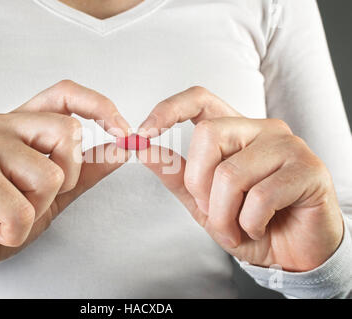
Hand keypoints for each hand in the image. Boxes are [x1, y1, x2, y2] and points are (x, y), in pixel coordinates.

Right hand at [0, 80, 130, 286]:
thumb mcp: (50, 193)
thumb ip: (84, 171)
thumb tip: (120, 150)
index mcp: (21, 124)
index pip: (65, 94)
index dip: (99, 106)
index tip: (123, 130)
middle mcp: (1, 124)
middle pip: (68, 133)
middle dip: (66, 178)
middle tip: (34, 197)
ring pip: (50, 174)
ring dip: (37, 209)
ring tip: (9, 213)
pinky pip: (22, 206)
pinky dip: (16, 229)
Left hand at [137, 86, 343, 271]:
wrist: (291, 254)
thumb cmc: (248, 223)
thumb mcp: (203, 202)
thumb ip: (176, 175)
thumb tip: (143, 150)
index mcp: (235, 131)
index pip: (200, 99)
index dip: (169, 109)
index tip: (143, 133)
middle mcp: (261, 130)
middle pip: (208, 135)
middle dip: (198, 184)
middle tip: (210, 211)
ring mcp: (288, 145)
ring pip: (231, 173)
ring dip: (223, 214)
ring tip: (237, 227)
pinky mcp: (309, 169)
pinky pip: (261, 196)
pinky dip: (250, 223)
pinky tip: (260, 227)